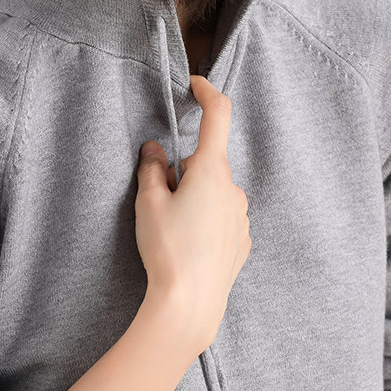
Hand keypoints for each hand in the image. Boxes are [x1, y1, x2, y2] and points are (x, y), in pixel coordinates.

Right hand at [134, 74, 251, 355]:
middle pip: (206, 163)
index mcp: (211, 171)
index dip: (207, 93)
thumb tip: (155, 150)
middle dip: (183, 172)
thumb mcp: (148, 203)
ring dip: (194, 199)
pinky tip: (188, 248)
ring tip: (171, 233)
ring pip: (213, 193)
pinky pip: (221, 218)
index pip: (218, 116)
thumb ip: (152, 169)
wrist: (190, 305)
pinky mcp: (241, 241)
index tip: (195, 85)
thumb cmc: (167, 250)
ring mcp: (241, 216)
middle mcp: (233, 188)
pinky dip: (204, 222)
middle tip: (158, 200)